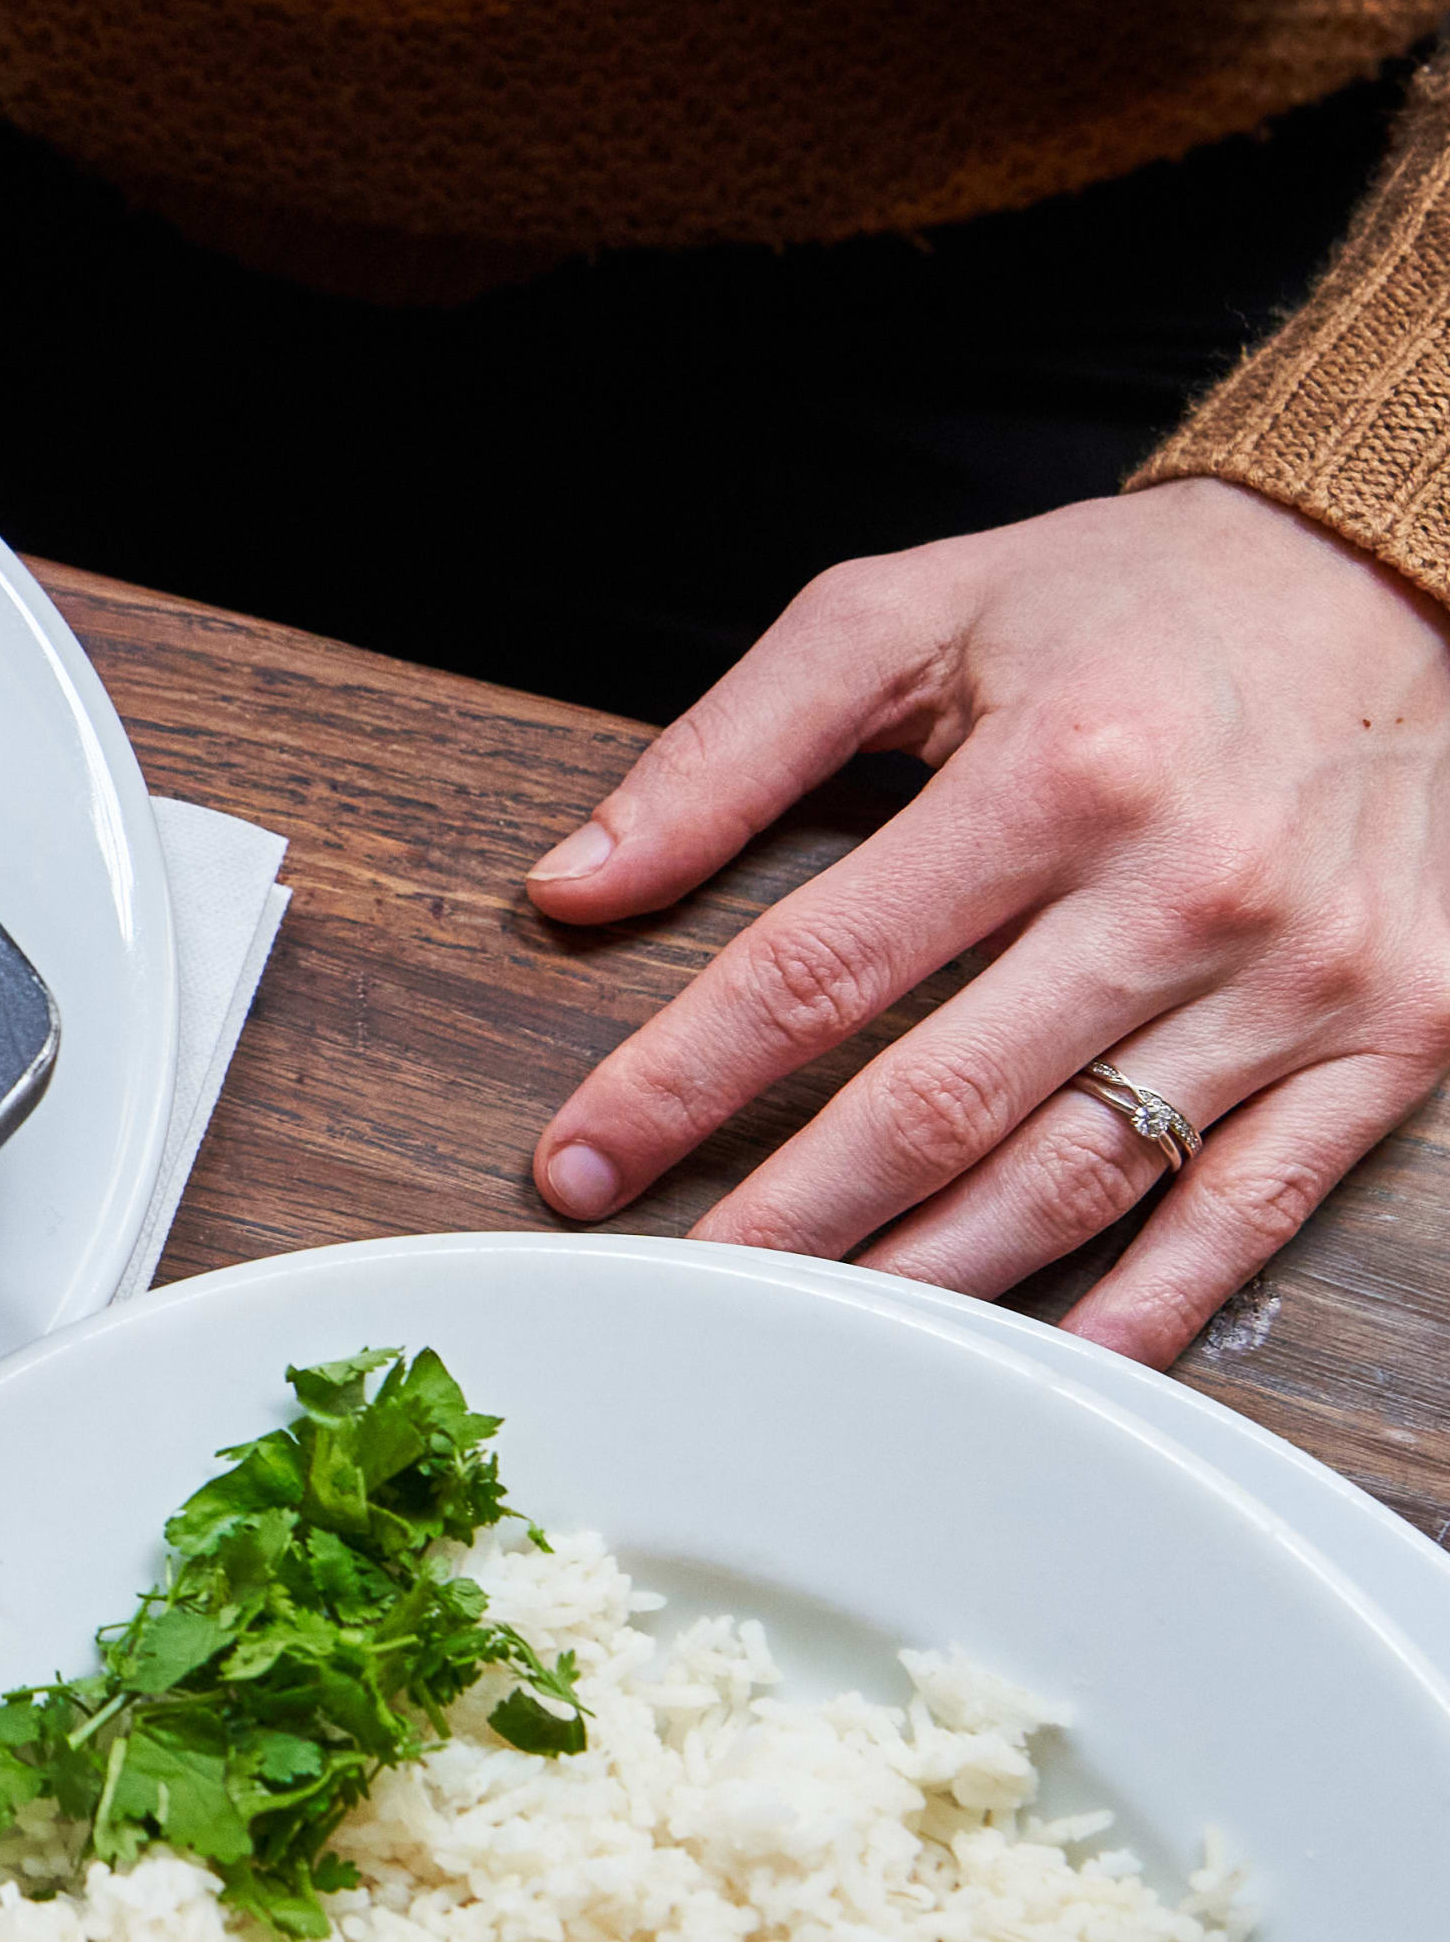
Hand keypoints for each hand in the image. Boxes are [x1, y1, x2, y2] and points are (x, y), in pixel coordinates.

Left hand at [523, 477, 1449, 1364]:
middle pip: (939, 1103)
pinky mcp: (1390, 1040)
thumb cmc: (1131, 604)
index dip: (682, 1080)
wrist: (1391, 581)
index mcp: (1056, 772)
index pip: (819, 969)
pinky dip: (1145, 1306)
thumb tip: (573, 882)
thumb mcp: (908, 615)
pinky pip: (1247, 1211)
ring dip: (928, 1279)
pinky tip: (1039, 1359)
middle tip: (678, 1284)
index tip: (583, 1160)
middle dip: (786, 1215)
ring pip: (1078, 1180)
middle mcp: (1183, 887)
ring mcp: (1295, 980)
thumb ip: (727, 750)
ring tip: (809, 1332)